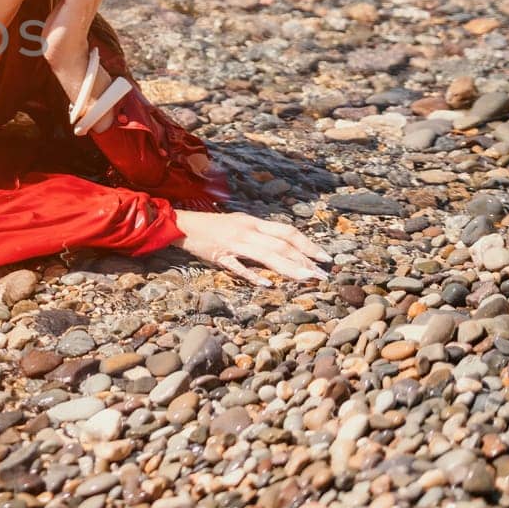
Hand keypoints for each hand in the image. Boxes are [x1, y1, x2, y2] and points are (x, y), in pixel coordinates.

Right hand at [172, 210, 331, 284]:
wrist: (183, 224)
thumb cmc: (214, 227)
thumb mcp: (240, 225)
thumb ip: (260, 236)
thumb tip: (284, 249)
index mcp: (253, 223)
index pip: (287, 232)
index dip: (308, 244)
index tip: (325, 258)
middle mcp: (247, 231)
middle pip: (281, 244)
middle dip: (304, 259)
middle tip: (321, 275)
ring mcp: (234, 243)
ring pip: (266, 254)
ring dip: (288, 266)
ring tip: (306, 278)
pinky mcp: (219, 255)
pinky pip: (238, 266)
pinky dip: (253, 275)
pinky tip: (267, 284)